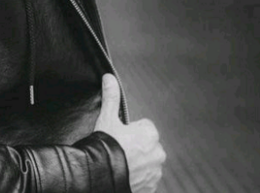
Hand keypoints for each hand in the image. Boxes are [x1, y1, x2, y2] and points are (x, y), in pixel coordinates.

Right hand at [95, 74, 165, 192]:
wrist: (101, 175)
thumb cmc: (106, 144)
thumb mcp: (107, 118)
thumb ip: (111, 97)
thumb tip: (109, 77)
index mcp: (151, 134)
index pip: (144, 128)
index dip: (130, 131)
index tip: (120, 136)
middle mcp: (158, 153)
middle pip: (147, 146)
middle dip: (137, 147)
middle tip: (119, 150)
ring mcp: (155, 173)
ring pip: (148, 163)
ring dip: (139, 163)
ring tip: (120, 164)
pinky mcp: (151, 188)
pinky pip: (146, 180)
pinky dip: (138, 178)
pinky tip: (125, 175)